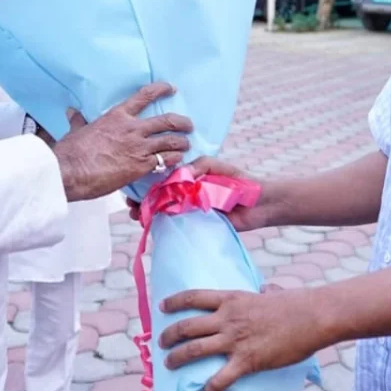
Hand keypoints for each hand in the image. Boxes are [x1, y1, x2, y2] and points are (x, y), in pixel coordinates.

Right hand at [54, 82, 191, 201]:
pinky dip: (173, 160)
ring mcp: (139, 148)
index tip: (172, 88)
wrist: (71, 171)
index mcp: (117, 116)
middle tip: (188, 126)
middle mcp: (133, 129)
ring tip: (186, 146)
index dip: (161, 90)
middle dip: (182, 123)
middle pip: (167, 120)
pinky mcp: (141, 167)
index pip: (144, 96)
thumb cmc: (72, 151)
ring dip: (182, 144)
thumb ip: (79, 121)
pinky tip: (176, 162)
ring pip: (171, 141)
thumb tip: (71, 112)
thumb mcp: (77, 131)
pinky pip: (165, 161)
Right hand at [125, 156, 282, 231]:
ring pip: (162, 210)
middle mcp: (186, 193)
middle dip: (141, 198)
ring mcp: (189, 209)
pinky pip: (175, 224)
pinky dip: (161, 223)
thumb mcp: (216, 166)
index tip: (132, 184)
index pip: (162, 176)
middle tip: (130, 203)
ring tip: (136, 214)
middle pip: (157, 195)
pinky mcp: (195, 224)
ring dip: (147, 211)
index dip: (146, 180)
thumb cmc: (239, 181)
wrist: (259, 205)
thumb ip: (198, 165)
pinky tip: (149, 223)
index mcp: (189, 176)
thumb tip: (179, 172)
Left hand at [159, 287, 324, 390]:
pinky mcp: (246, 361)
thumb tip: (267, 288)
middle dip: (169, 336)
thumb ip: (264, 291)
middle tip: (161, 343)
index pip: (193, 297)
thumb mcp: (273, 292)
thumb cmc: (297, 303)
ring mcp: (234, 340)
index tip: (162, 307)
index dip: (174, 302)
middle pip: (187, 326)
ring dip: (177, 358)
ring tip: (169, 364)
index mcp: (231, 298)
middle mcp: (226, 318)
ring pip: (194, 350)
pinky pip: (221, 378)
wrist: (312, 317)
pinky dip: (211, 387)